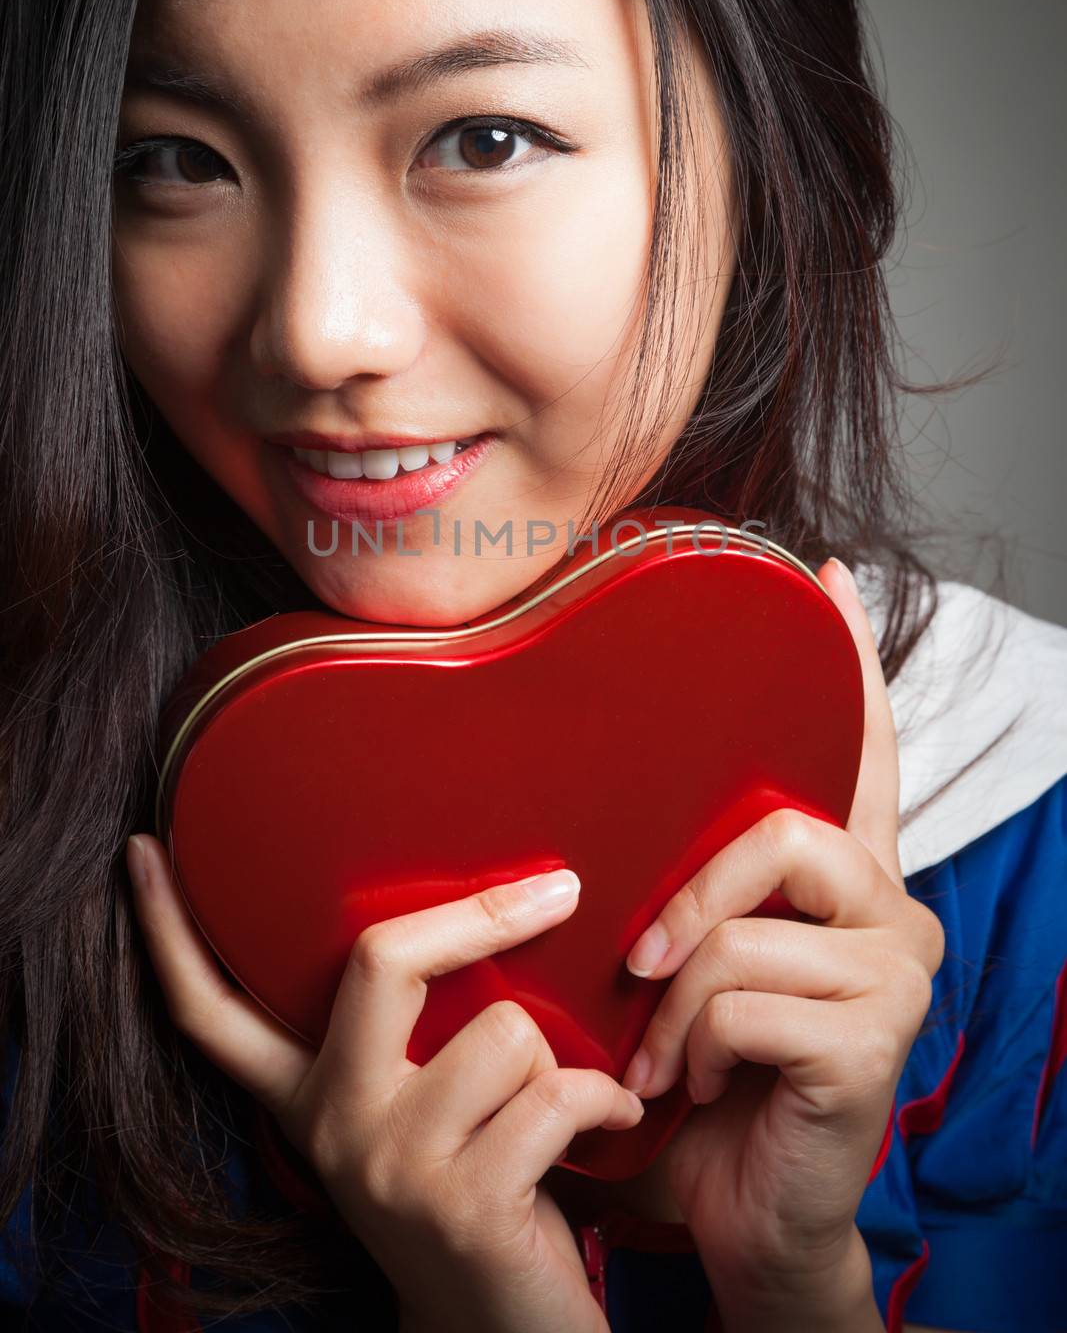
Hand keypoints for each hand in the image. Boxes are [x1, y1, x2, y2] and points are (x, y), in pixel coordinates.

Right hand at [126, 842, 642, 1332]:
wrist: (507, 1331)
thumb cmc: (485, 1191)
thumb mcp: (422, 1106)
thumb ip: (417, 1030)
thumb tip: (479, 903)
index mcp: (310, 1093)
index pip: (215, 1010)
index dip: (173, 930)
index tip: (145, 852)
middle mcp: (334, 1123)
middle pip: (380, 958)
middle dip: (482, 913)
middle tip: (558, 890)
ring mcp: (392, 1163)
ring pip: (505, 1025)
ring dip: (562, 1056)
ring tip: (563, 1101)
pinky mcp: (462, 1202)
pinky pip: (557, 1092)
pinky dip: (605, 1099)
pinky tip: (612, 1121)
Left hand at [617, 557, 945, 1296]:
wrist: (735, 1214)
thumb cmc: (705, 1086)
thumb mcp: (684, 973)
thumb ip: (681, 896)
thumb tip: (604, 813)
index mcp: (844, 884)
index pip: (862, 756)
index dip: (850, 668)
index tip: (823, 580)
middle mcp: (891, 910)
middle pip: (781, 831)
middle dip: (688, 904)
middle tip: (640, 972)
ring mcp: (896, 973)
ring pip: (745, 930)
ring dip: (674, 1009)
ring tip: (664, 1061)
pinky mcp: (876, 1038)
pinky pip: (743, 1002)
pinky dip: (694, 1052)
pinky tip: (703, 1091)